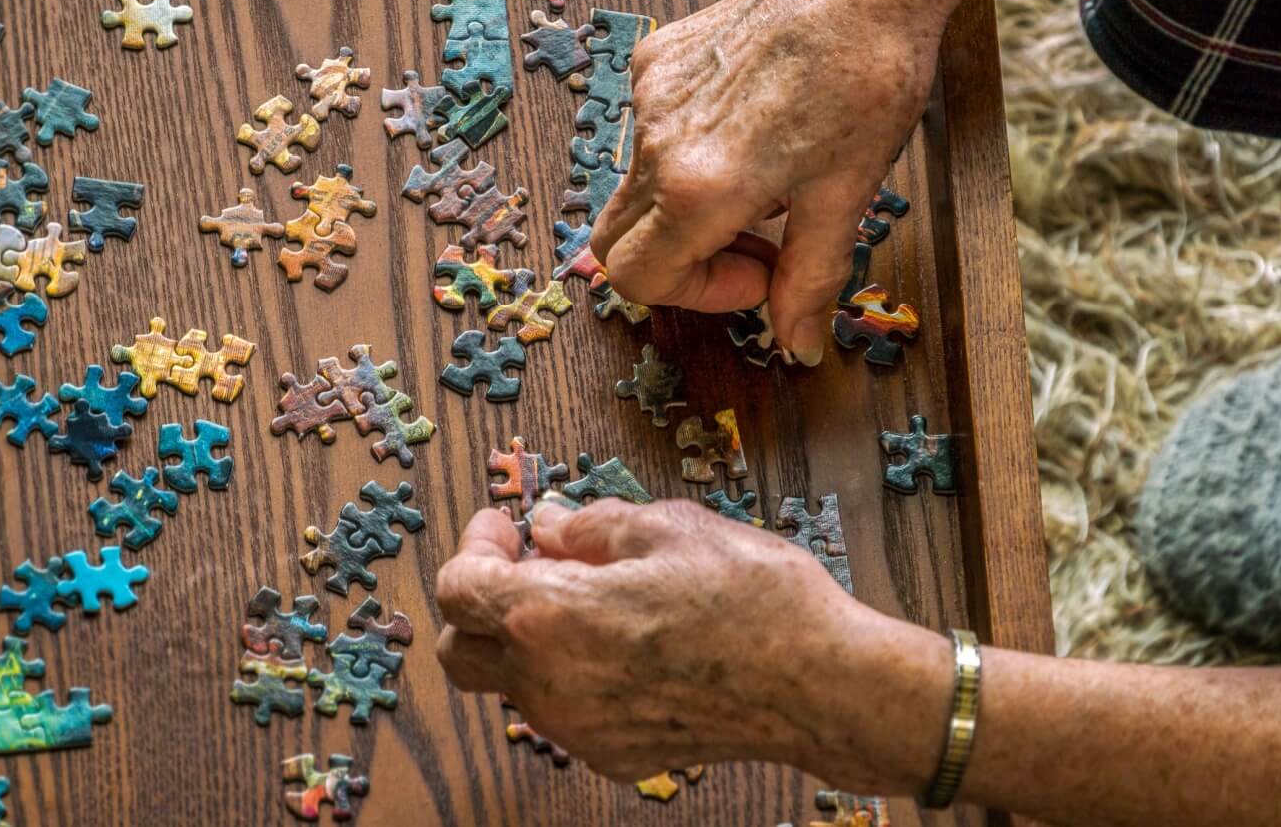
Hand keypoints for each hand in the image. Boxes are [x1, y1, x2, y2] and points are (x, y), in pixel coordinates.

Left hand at [435, 499, 939, 789]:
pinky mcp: (616, 756)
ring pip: (514, 683)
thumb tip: (550, 526)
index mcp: (550, 617)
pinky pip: (566, 712)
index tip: (508, 527)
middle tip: (530, 563)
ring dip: (528, 638)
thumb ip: (591, 525)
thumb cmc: (752, 597)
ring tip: (595, 597)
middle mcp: (551, 684)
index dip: (475, 547)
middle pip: (463, 651)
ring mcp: (581, 729)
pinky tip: (629, 643)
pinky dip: (573, 675)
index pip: (459, 588)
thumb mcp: (667, 526)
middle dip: (480, 604)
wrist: (822, 685)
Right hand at [590, 0, 954, 364]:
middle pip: (616, 242)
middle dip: (680, 262)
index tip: (760, 274)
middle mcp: (658, 142)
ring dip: (690, 209)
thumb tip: (798, 347)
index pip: (637, 279)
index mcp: (699, 186)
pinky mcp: (655, 61)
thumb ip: (810, 280)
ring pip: (637, 188)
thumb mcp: (844, 197)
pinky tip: (751, 129)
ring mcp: (650, 98)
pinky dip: (688, 154)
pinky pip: (648, 133)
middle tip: (756, 242)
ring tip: (767, 180)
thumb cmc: (865, 80)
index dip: (695, 295)